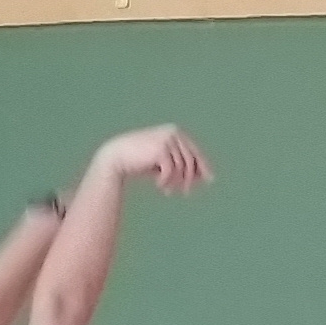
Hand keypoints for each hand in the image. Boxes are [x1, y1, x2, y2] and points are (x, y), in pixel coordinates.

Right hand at [90, 125, 211, 194]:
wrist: (116, 157)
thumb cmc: (140, 161)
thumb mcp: (163, 163)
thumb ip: (182, 166)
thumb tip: (204, 176)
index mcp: (175, 131)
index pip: (195, 151)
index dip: (203, 167)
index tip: (209, 180)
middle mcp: (174, 132)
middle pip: (191, 160)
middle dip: (189, 179)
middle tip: (185, 193)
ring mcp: (167, 139)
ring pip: (182, 167)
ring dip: (176, 182)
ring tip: (168, 191)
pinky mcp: (161, 149)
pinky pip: (171, 170)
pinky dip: (166, 181)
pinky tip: (158, 185)